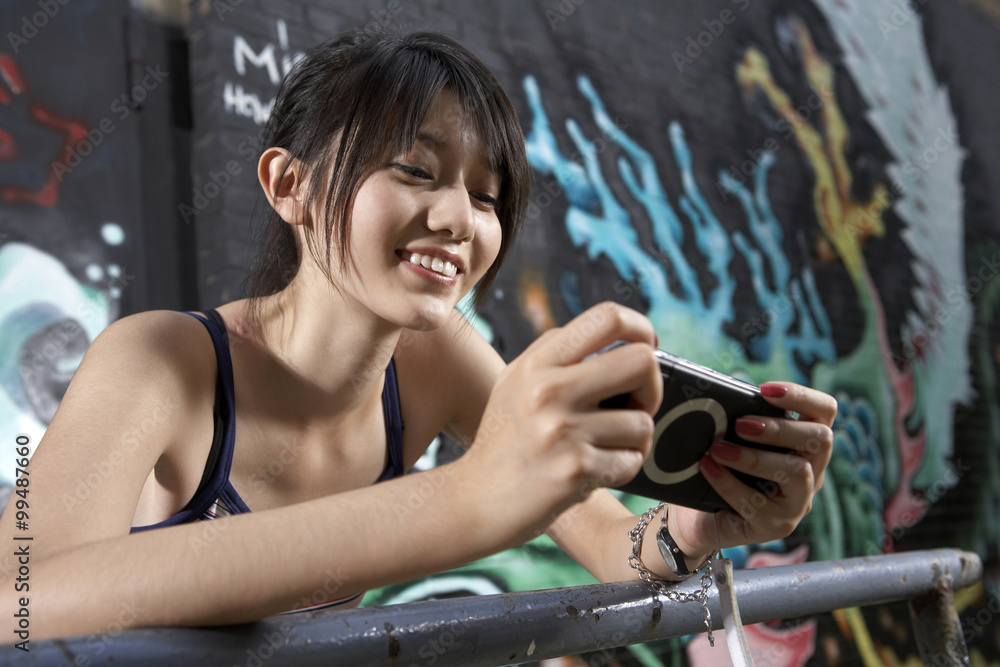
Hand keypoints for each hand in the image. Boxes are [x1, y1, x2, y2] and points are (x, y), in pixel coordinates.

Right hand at [458, 302, 662, 543]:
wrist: (475, 501)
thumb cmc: (504, 443)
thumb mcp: (516, 384)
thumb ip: (558, 358)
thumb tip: (623, 341)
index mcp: (537, 362)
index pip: (608, 318)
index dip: (641, 328)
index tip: (645, 349)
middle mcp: (548, 389)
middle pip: (641, 361)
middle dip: (651, 388)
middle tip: (635, 407)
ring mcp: (561, 429)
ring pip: (642, 422)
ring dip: (634, 441)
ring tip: (603, 449)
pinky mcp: (575, 469)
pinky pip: (632, 460)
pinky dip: (621, 469)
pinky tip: (593, 472)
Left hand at [668, 381, 836, 558]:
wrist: (698, 517)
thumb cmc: (720, 467)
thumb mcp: (733, 439)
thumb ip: (739, 419)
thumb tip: (720, 395)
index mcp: (805, 443)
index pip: (825, 411)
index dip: (802, 395)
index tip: (765, 389)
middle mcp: (812, 471)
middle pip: (820, 439)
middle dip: (779, 428)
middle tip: (740, 424)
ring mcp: (798, 501)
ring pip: (797, 472)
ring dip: (754, 457)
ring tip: (718, 449)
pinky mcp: (777, 526)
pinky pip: (759, 503)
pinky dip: (729, 482)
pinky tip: (708, 467)